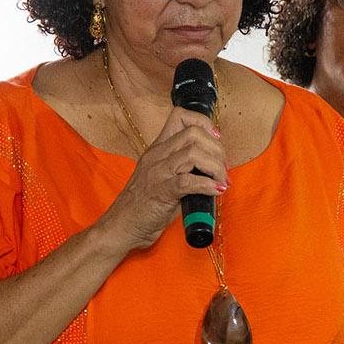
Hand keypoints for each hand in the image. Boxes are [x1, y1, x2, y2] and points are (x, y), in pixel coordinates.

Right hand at [96, 109, 228, 252]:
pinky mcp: (161, 192)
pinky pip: (189, 181)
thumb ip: (182, 167)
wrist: (121, 226)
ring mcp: (157, 173)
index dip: (204, 124)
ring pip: (193, 153)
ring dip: (215, 167)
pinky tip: (216, 191)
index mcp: (157, 149)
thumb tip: (213, 167)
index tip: (215, 142)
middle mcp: (156, 156)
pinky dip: (208, 185)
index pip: (180, 116)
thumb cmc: (143, 205)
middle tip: (222, 168)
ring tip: (221, 181)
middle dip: (217, 149)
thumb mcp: (161, 177)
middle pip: (193, 133)